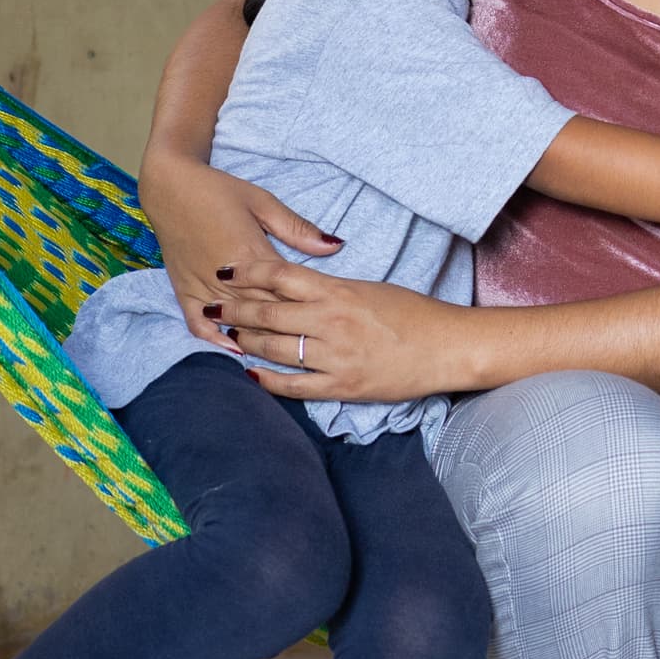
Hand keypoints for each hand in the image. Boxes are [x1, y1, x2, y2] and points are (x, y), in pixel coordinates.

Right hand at [145, 155, 337, 344]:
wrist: (171, 187)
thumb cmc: (220, 191)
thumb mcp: (264, 203)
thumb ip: (298, 229)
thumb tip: (335, 246)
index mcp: (250, 253)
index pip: (284, 292)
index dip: (305, 308)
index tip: (324, 320)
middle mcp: (226, 277)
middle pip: (262, 314)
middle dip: (285, 330)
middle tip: (310, 345)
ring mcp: (202, 286)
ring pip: (235, 323)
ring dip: (256, 338)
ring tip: (280, 354)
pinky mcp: (184, 291)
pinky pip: (198, 325)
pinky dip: (214, 340)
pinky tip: (232, 351)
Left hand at [208, 261, 463, 401]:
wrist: (447, 347)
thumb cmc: (413, 313)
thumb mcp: (368, 289)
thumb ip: (330, 288)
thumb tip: (293, 287)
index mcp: (338, 290)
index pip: (280, 275)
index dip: (246, 272)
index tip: (224, 271)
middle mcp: (331, 321)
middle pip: (267, 313)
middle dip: (234, 310)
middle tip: (212, 308)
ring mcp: (334, 356)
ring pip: (275, 348)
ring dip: (245, 343)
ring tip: (227, 338)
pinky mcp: (342, 386)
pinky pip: (294, 386)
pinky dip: (268, 381)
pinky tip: (251, 375)